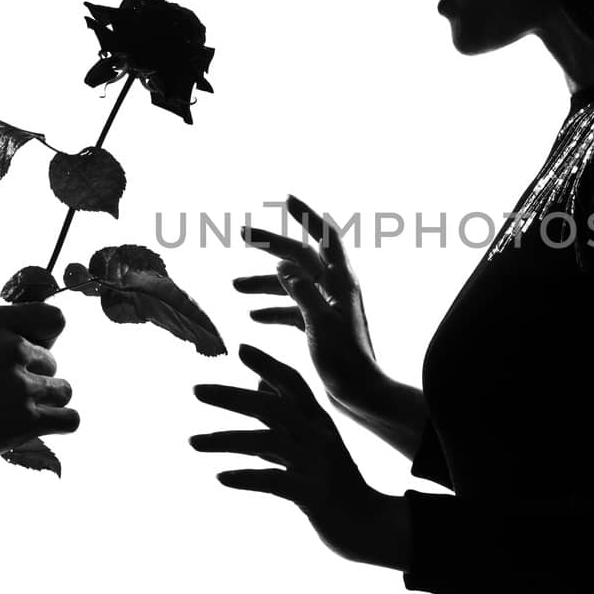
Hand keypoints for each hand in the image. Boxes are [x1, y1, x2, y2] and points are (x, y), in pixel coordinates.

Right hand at [0, 302, 77, 476]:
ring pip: (64, 390)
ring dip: (46, 404)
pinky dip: (59, 424)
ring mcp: (20, 384)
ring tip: (14, 415)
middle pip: (53, 363)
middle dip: (34, 380)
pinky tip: (36, 428)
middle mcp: (10, 347)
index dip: (47, 338)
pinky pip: (70, 418)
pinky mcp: (26, 420)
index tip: (31, 356)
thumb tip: (19, 335)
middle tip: (1, 398)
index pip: (53, 319)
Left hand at [191, 343, 406, 568]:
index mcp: (318, 422)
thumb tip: (256, 385)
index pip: (294, 384)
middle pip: (274, 407)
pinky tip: (221, 477)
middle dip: (233, 397)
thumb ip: (283, 417)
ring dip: (227, 439)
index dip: (269, 364)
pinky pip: (275, 481)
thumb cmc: (335, 483)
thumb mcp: (311, 444)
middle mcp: (319, 437)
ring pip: (269, 442)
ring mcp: (317, 465)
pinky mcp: (313, 494)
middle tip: (196, 390)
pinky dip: (246, 477)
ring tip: (193, 442)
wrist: (368, 525)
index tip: (240, 348)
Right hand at [237, 194, 388, 422]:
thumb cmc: (345, 362)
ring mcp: (327, 308)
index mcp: (341, 283)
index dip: (307, 215)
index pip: (325, 237)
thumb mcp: (321, 325)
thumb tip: (283, 265)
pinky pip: (293, 310)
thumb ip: (302, 294)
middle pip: (300, 257)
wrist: (360, 396)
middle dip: (272, 245)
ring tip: (234, 286)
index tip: (287, 198)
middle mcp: (335, 290)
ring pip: (292, 284)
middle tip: (242, 234)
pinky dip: (273, 309)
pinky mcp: (320, 328)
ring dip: (264, 282)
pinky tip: (253, 316)